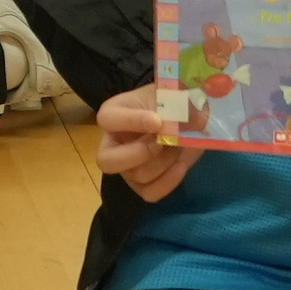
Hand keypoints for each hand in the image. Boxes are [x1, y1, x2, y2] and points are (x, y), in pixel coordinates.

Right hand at [95, 86, 198, 201]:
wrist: (183, 118)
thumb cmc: (169, 102)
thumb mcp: (169, 96)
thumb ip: (171, 106)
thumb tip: (183, 121)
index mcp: (113, 114)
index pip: (108, 120)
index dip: (132, 122)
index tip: (158, 122)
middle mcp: (113, 143)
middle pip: (107, 161)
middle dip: (137, 154)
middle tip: (160, 143)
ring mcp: (126, 167)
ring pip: (136, 175)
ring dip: (163, 163)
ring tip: (178, 146)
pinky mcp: (142, 184)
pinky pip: (150, 193)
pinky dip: (168, 182)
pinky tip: (181, 165)